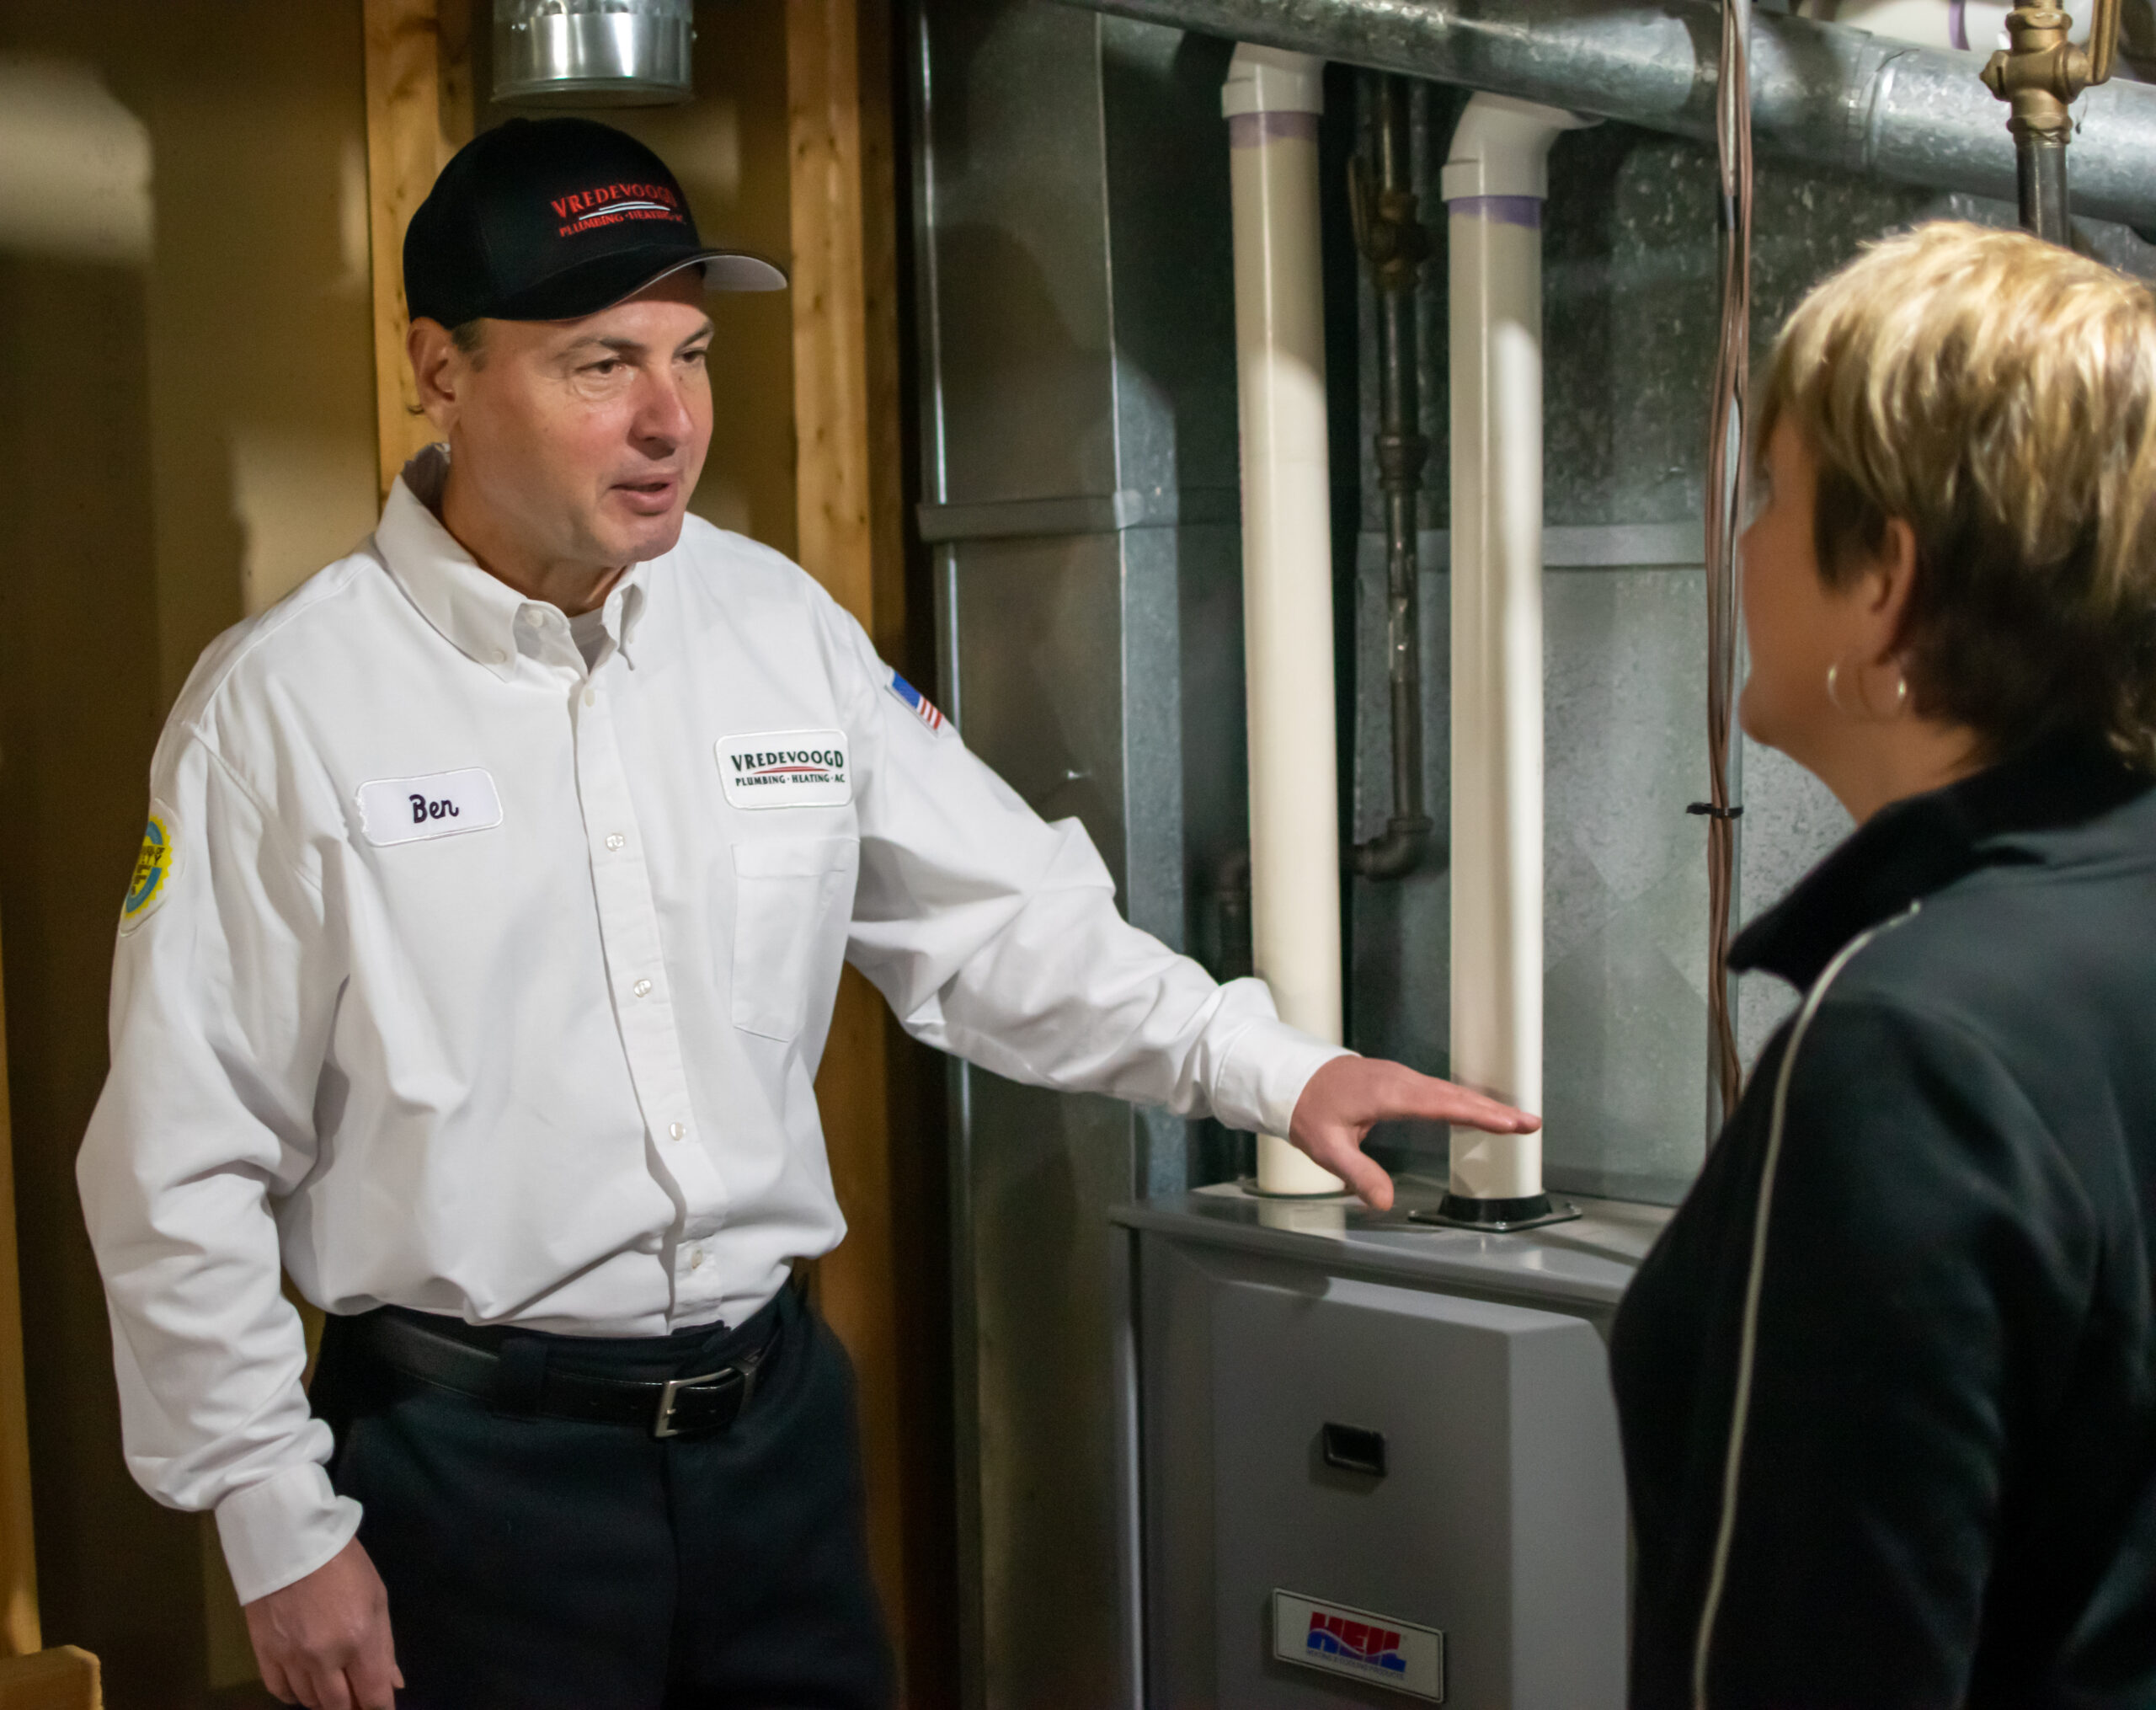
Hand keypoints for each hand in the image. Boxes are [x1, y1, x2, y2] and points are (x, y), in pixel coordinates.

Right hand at [245, 1536, 402, 1709]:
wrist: (289, 1539)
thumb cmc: (344, 1563)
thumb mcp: (377, 1597)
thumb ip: (385, 1646)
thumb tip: (393, 1684)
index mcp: (360, 1639)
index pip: (373, 1696)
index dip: (380, 1708)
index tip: (381, 1707)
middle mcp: (325, 1657)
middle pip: (339, 1707)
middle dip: (353, 1707)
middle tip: (358, 1697)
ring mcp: (291, 1658)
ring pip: (310, 1702)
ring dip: (326, 1700)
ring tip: (335, 1686)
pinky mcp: (264, 1654)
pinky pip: (279, 1691)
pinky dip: (295, 1694)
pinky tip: (304, 1685)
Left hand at [1288, 1055, 1540, 1211]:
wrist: (1288, 1076)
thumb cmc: (1306, 1108)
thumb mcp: (1326, 1147)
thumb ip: (1357, 1175)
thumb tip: (1383, 1203)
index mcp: (1389, 1093)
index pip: (1443, 1104)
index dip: (1480, 1114)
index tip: (1510, 1123)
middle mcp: (1400, 1080)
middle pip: (1456, 1096)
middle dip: (1495, 1110)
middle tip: (1531, 1123)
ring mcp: (1399, 1077)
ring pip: (1449, 1091)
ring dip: (1483, 1104)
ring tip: (1516, 1120)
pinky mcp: (1397, 1080)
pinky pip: (1438, 1090)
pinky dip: (1463, 1100)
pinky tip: (1476, 1111)